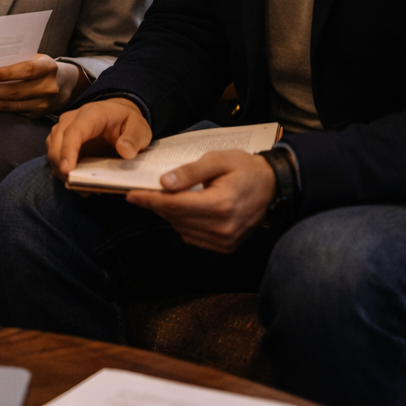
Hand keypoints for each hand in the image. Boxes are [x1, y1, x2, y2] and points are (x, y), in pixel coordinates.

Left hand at [0, 54, 84, 114]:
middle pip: (14, 92)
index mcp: (48, 67)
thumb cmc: (38, 65)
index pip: (28, 70)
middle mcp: (48, 88)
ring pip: (10, 106)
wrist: (60, 84)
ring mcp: (43, 104)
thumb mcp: (33, 56)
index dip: (8, 73)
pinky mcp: (35, 115)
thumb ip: (15, 58)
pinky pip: (10, 112)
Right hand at [46, 97, 153, 178]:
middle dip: (62, 165)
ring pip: (52, 150)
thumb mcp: (139, 129)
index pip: (75, 130)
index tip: (68, 170)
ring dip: (61, 170)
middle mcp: (72, 119)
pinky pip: (55, 157)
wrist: (116, 116)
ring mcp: (63, 129)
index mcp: (92, 114)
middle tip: (79, 185)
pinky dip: (62, 171)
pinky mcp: (60, 140)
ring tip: (81, 186)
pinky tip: (78, 182)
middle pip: (57, 142)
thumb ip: (134, 138)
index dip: (69, 150)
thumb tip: (124, 151)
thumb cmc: (127, 123)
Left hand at [127, 150, 276, 252]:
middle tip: (143, 192)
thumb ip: (189, 172)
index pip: (174, 205)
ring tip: (167, 198)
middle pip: (175, 218)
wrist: (273, 185)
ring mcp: (225, 240)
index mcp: (220, 205)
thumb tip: (164, 183)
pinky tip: (185, 209)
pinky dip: (183, 224)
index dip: (149, 199)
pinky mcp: (226, 246)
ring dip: (170, 214)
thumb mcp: (217, 160)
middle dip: (157, 205)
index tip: (131, 194)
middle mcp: (223, 228)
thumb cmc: (246, 168)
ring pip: (181, 229)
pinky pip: (193, 237)